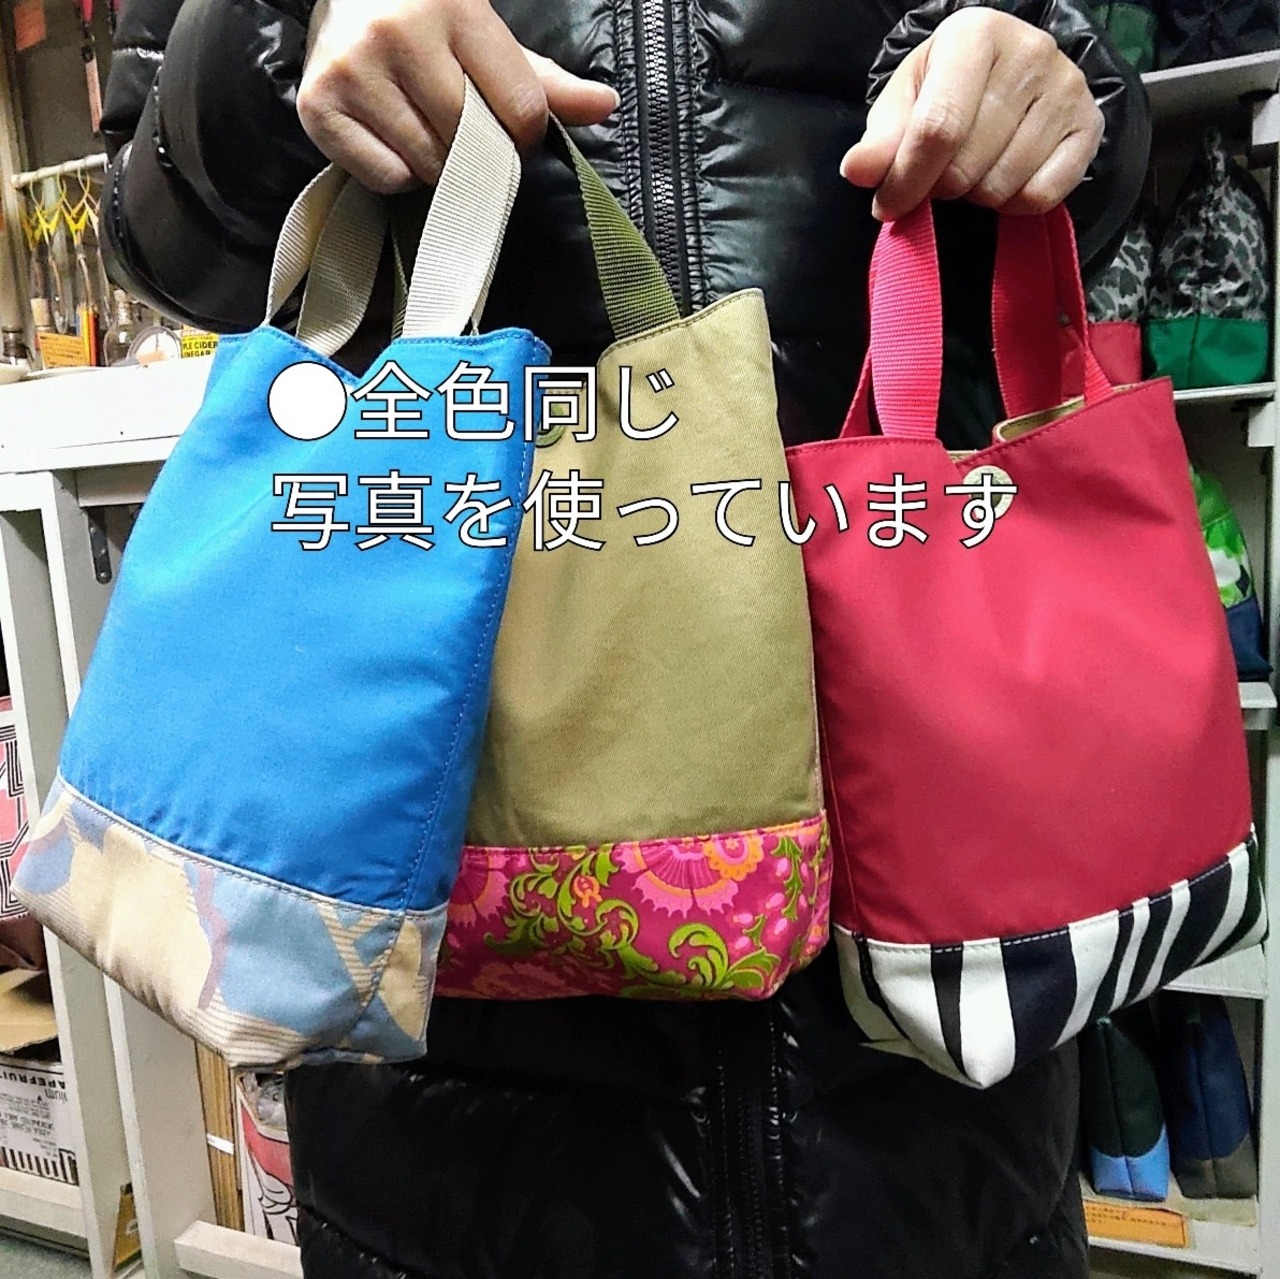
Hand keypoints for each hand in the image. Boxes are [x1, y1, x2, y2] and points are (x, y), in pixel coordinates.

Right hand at [298, 0, 618, 193]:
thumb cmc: (424, 16)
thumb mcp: (485, 35)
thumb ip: (545, 79)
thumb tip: (604, 105)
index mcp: (452, 7)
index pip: (520, 109)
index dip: (522, 132)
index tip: (507, 126)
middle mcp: (398, 34)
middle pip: (471, 142)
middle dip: (477, 150)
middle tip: (462, 128)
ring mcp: (353, 70)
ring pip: (429, 164)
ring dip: (437, 163)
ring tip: (423, 125)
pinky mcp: (319, 105)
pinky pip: (386, 176)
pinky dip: (397, 172)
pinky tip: (392, 136)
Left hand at [840, 8, 1103, 220]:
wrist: (1010, 73)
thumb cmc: (947, 87)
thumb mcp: (906, 100)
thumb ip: (880, 140)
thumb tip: (857, 170)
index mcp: (974, 34)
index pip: (937, 129)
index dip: (906, 180)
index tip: (887, 205)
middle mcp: (1029, 52)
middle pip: (966, 165)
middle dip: (940, 187)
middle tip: (938, 174)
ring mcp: (1066, 88)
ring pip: (1002, 186)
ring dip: (975, 195)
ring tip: (972, 169)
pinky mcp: (1089, 125)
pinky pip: (1042, 196)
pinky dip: (1014, 204)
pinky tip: (1005, 179)